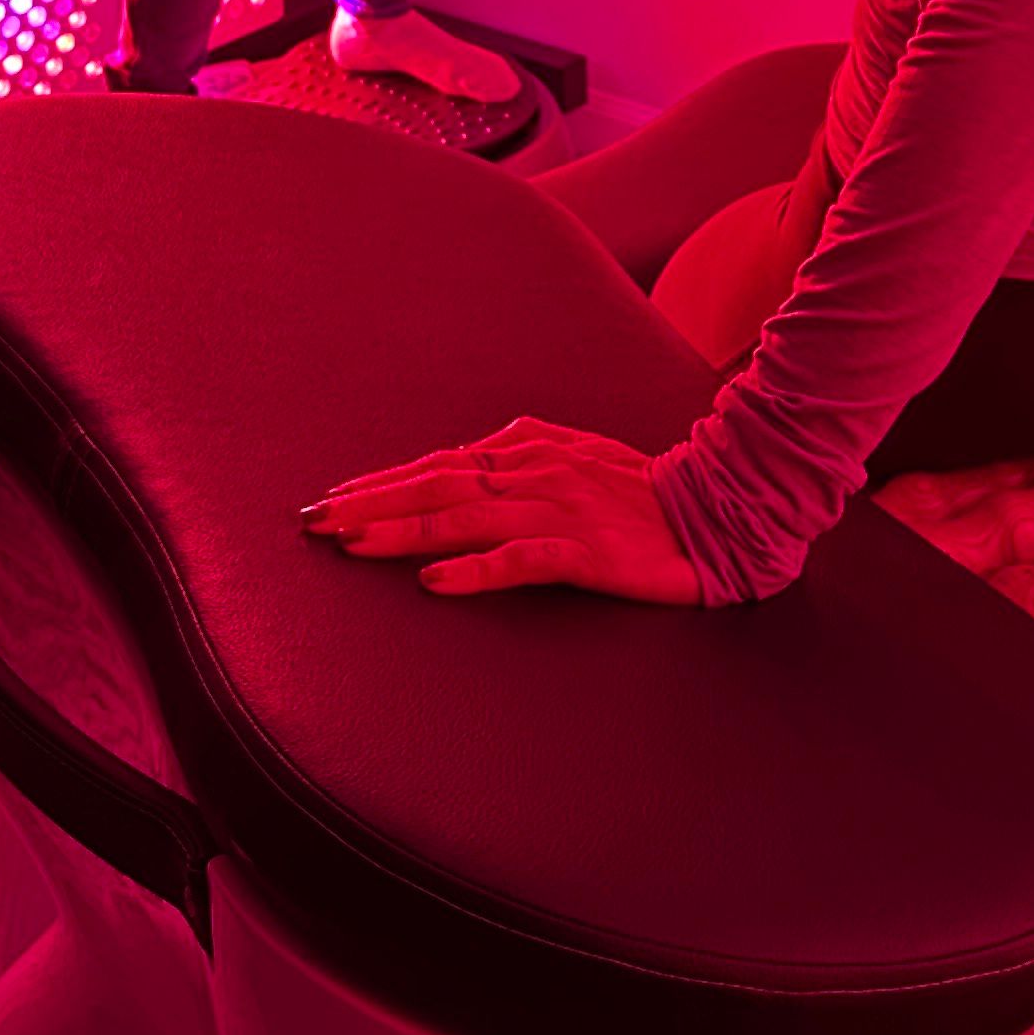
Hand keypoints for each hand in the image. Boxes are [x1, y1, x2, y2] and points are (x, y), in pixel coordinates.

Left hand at [300, 417, 701, 603]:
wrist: (719, 510)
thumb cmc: (645, 490)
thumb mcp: (580, 455)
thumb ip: (526, 450)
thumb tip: (473, 452)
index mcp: (531, 451)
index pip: (439, 466)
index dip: (382, 483)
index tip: (331, 501)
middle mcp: (537, 474)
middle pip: (437, 488)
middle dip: (371, 504)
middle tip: (314, 524)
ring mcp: (561, 511)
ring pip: (466, 519)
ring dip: (403, 532)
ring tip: (351, 545)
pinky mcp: (588, 552)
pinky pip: (521, 561)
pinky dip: (475, 571)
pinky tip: (434, 584)